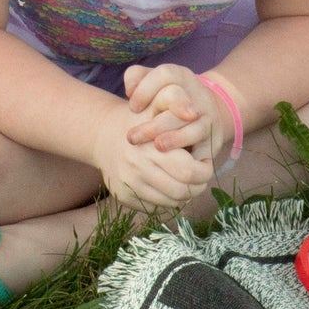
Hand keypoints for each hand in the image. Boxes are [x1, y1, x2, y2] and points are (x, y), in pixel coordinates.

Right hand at [92, 98, 212, 209]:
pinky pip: (156, 208)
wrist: (103, 135)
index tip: (204, 161)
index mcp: (151, 147)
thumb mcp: (156, 103)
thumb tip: (193, 113)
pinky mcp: (123, 196)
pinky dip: (167, 200)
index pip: (191, 172)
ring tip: (184, 179)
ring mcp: (130, 185)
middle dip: (198, 185)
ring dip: (184, 194)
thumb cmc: (140, 119)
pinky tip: (167, 184)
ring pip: (172, 202)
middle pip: (184, 191)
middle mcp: (138, 169)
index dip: (205, 169)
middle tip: (199, 175)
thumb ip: (176, 101)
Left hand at [123, 63, 229, 159]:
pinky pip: (204, 152)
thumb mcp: (153, 83)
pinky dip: (190, 159)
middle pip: (180, 105)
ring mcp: (209, 119)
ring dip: (176, 138)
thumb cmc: (167, 99)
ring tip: (158, 147)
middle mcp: (198, 96)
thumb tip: (130, 90)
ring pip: (196, 128)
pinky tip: (173, 165)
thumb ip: (137, 78)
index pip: (166, 75)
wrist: (203, 114)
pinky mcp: (214, 142)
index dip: (146, 90)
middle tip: (132, 137)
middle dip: (156, 122)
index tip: (132, 107)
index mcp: (182, 77)